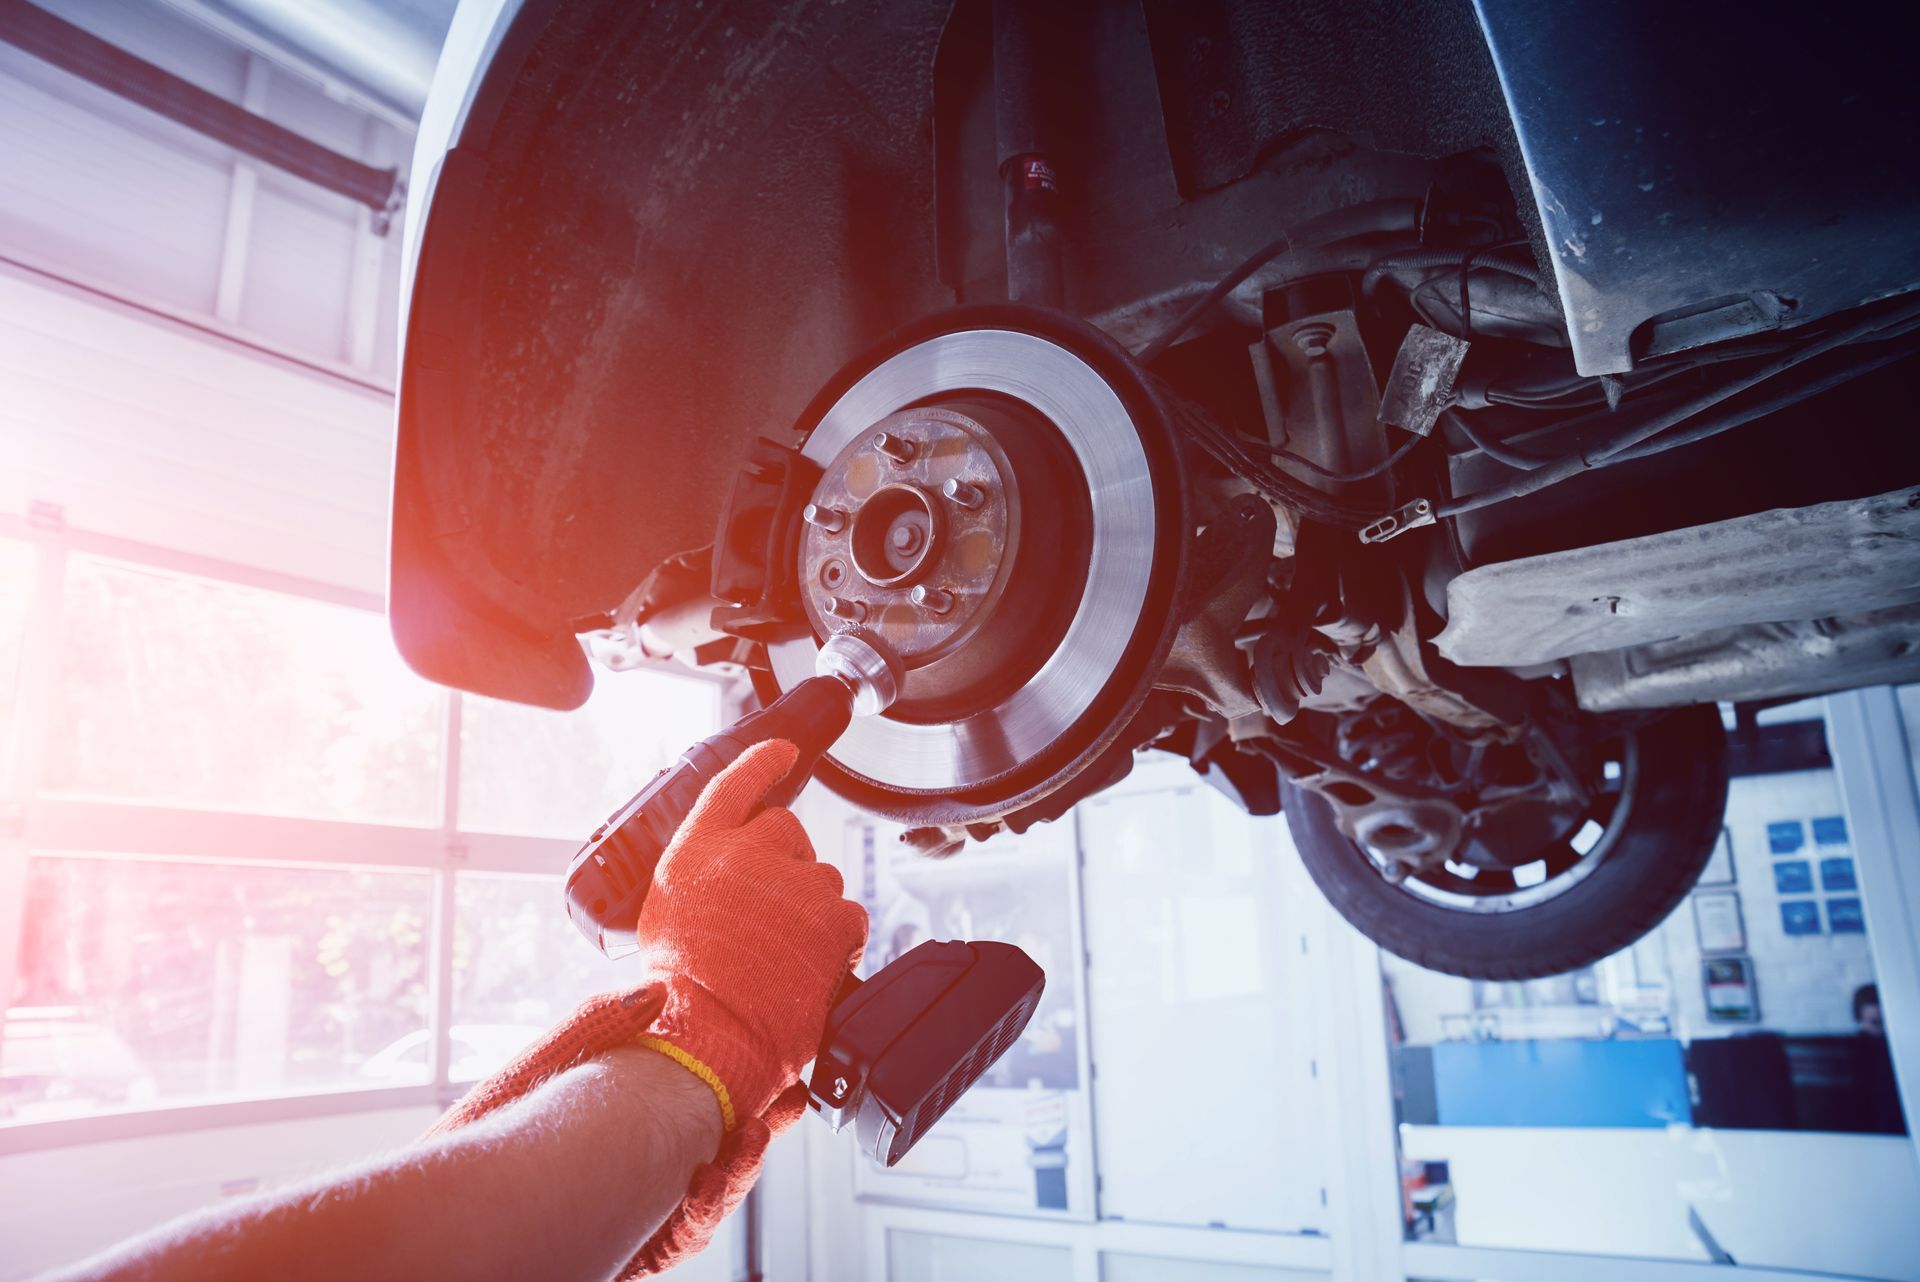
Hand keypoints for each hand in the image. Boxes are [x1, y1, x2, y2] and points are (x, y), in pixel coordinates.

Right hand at [635, 739, 868, 1128]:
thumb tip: (727, 875)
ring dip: (810, 908)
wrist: (708, 1040)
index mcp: (697, 851)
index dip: (762, 763)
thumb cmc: (679, 992)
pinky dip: (838, 941)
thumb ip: (699, 878)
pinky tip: (810, 970)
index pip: (735, 785)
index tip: (784, 751)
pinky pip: (848, 917)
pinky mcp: (834, 917)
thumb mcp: (665, 916)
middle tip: (769, 916)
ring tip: (781, 957)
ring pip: (821, 878)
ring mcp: (796, 884)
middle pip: (786, 831)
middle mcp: (747, 854)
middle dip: (786, 864)